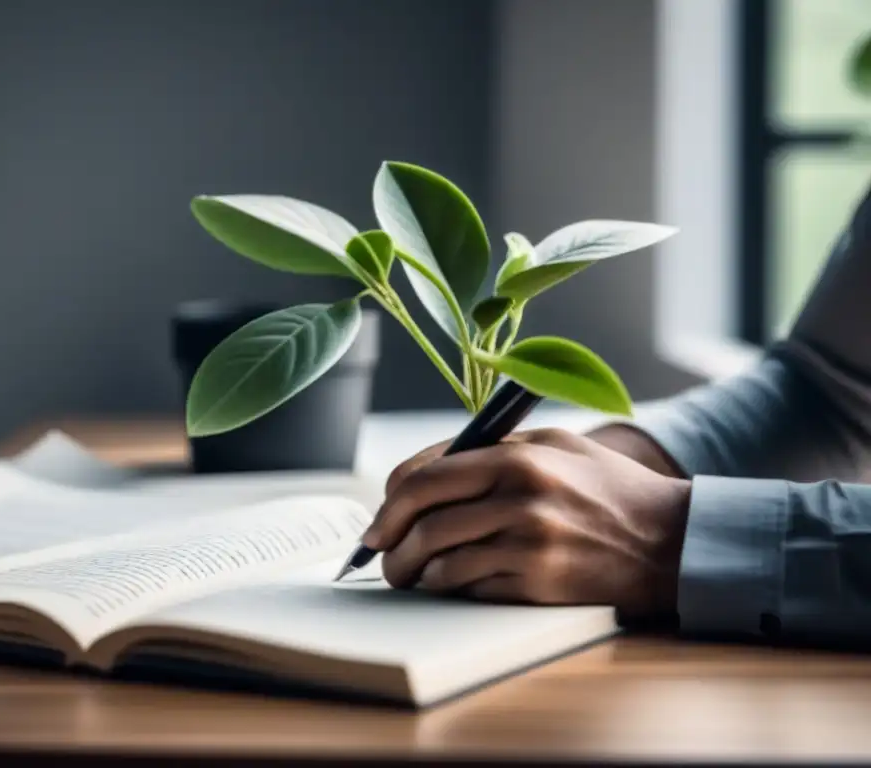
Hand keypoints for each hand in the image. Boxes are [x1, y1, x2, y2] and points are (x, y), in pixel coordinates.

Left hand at [363, 428, 691, 616]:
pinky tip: (449, 583)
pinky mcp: (538, 586)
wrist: (670, 540)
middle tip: (380, 553)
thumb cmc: (608, 487)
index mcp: (517, 458)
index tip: (379, 519)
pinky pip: (469, 589)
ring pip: (439, 564)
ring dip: (412, 573)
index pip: (423, 477)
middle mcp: (518, 500)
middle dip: (387, 543)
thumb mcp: (554, 445)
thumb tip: (423, 472)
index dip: (388, 501)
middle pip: (421, 524)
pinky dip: (449, 588)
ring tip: (409, 573)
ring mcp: (528, 546)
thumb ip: (490, 448)